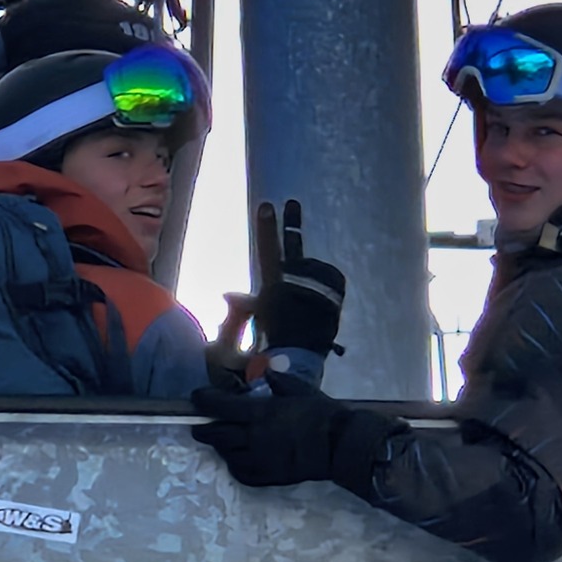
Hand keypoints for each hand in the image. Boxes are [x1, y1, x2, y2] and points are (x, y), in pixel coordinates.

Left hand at [190, 372, 400, 493]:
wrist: (340, 445)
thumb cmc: (322, 414)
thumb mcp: (300, 391)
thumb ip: (279, 382)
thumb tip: (267, 372)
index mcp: (261, 413)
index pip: (221, 407)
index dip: (204, 401)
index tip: (196, 398)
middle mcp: (254, 437)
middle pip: (216, 434)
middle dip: (204, 429)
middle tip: (199, 425)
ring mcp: (259, 459)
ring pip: (226, 454)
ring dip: (220, 446)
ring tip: (221, 440)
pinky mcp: (267, 476)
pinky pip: (241, 472)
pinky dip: (234, 464)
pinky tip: (236, 458)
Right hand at [221, 200, 345, 357]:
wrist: (301, 359)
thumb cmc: (270, 344)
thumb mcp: (252, 323)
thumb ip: (242, 307)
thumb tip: (228, 294)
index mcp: (275, 285)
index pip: (268, 250)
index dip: (267, 227)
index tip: (267, 205)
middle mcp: (297, 280)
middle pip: (292, 246)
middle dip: (290, 224)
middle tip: (292, 202)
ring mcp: (317, 285)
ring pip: (307, 272)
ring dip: (303, 281)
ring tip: (301, 305)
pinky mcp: (333, 292)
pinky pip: (324, 282)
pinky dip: (318, 288)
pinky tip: (314, 303)